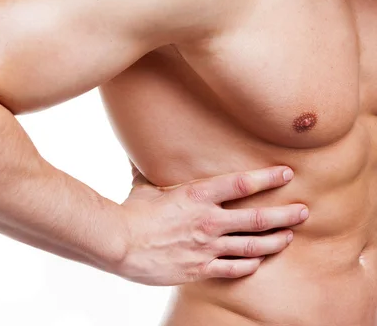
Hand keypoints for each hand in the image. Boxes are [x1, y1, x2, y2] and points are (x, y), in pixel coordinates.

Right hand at [114, 166, 306, 285]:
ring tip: (289, 237)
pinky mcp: (200, 268)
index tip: (286, 173)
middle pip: (258, 218)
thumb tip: (139, 153)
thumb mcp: (143, 187)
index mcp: (197, 196)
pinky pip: (233, 269)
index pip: (241, 184)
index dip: (267, 178)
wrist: (119, 243)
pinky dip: (249, 265)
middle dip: (285, 214)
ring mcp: (207, 247)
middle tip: (303, 211)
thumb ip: (149, 171)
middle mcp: (208, 221)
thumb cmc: (131, 213)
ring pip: (252, 246)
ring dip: (275, 241)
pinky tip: (257, 262)